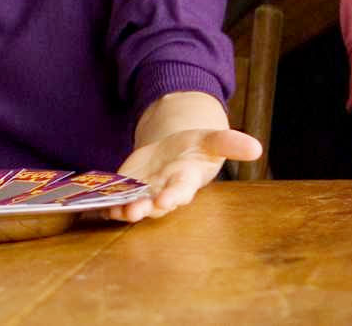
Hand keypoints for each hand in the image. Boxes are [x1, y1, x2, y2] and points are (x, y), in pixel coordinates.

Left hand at [109, 127, 262, 222]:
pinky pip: (116, 198)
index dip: (174, 196)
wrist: (175, 149)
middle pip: (155, 202)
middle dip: (145, 207)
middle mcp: (165, 190)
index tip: (167, 200)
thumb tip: (256, 146)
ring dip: (123, 208)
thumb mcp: (212, 139)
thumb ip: (230, 143)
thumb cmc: (196, 148)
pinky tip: (95, 203)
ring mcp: (145, 190)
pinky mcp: (128, 186)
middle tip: (134, 211)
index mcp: (185, 180)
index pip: (182, 190)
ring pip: (134, 204)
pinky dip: (106, 202)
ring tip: (114, 210)